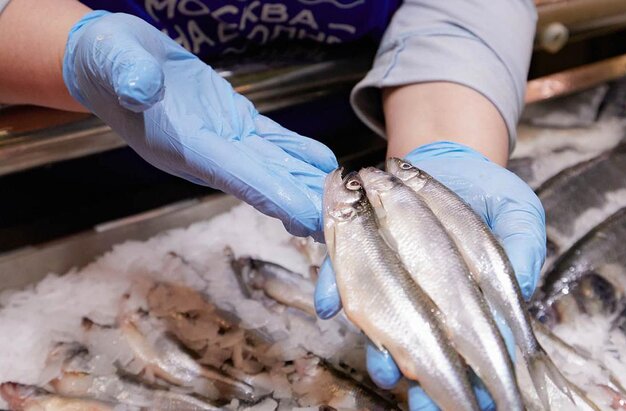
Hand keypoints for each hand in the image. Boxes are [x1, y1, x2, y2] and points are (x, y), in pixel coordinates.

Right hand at [63, 11, 336, 238]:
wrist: (107, 62)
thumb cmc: (105, 63)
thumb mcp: (111, 59)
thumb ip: (128, 75)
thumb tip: (141, 86)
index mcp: (186, 146)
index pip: (241, 177)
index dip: (278, 197)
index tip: (311, 220)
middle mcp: (211, 153)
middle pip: (269, 184)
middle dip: (306, 207)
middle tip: (347, 229)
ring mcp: (225, 140)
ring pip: (277, 166)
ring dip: (310, 185)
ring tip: (347, 202)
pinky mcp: (234, 122)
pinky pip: (273, 141)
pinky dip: (299, 152)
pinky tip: (324, 161)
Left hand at [314, 141, 545, 409]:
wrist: (448, 159)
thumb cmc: (489, 194)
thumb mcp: (519, 215)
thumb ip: (522, 252)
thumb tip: (522, 290)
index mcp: (472, 301)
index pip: (475, 353)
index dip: (473, 383)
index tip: (472, 403)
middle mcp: (430, 300)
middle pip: (427, 351)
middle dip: (423, 379)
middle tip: (420, 400)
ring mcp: (396, 281)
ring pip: (384, 326)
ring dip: (380, 351)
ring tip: (385, 369)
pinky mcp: (367, 254)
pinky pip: (346, 277)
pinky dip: (336, 289)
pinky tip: (332, 304)